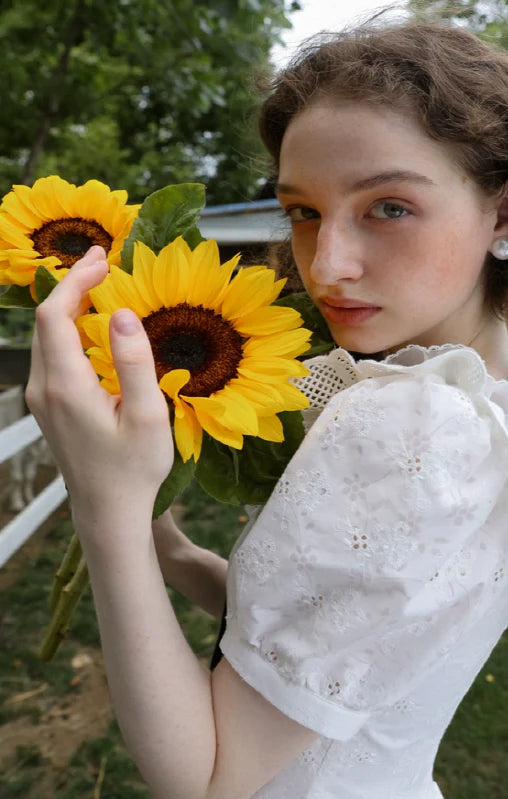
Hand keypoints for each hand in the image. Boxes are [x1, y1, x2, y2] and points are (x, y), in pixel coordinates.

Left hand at [25, 246, 173, 519]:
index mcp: (66, 386)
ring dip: (69, 305)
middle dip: (72, 285)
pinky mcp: (48, 406)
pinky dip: (68, 329)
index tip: (103, 260)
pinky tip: (92, 325)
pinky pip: (51, 354)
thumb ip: (134, 362)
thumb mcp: (147, 416)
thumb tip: (124, 314)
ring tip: (101, 285)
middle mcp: (44, 388)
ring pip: (45, 337)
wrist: (107, 510)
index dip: (75, 280)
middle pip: (45, 321)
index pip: (54, 315)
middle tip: (105, 262)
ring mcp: (42, 398)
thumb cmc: (133, 468)